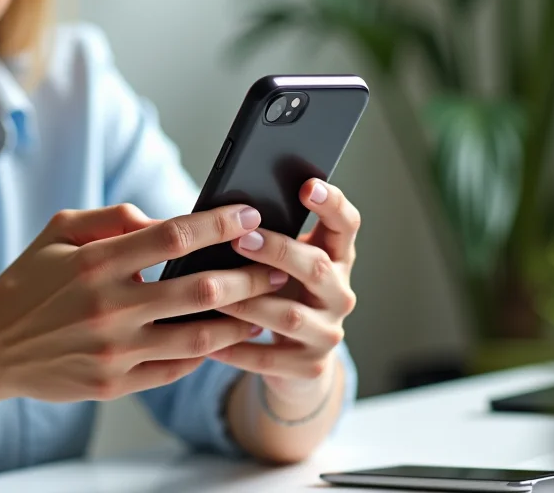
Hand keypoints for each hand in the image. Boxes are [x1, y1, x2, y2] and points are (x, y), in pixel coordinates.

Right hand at [0, 204, 287, 403]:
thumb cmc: (28, 281)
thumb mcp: (59, 231)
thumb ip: (114, 217)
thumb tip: (166, 218)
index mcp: (96, 262)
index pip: (173, 236)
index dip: (219, 225)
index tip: (250, 217)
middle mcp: (109, 307)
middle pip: (199, 289)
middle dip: (249, 275)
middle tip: (279, 266)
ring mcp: (113, 351)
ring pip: (199, 336)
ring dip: (240, 320)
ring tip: (266, 307)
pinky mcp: (114, 384)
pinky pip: (175, 369)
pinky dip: (206, 353)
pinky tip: (227, 338)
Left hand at [209, 179, 358, 400]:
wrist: (296, 358)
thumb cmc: (280, 293)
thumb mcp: (283, 264)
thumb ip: (267, 239)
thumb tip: (218, 214)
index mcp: (336, 258)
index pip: (346, 224)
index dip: (331, 203)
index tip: (307, 186)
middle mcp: (339, 293)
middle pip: (316, 266)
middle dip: (277, 250)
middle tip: (239, 239)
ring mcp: (328, 332)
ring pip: (289, 315)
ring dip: (248, 301)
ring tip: (212, 290)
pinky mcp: (309, 367)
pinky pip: (267, 358)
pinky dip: (235, 348)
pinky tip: (207, 339)